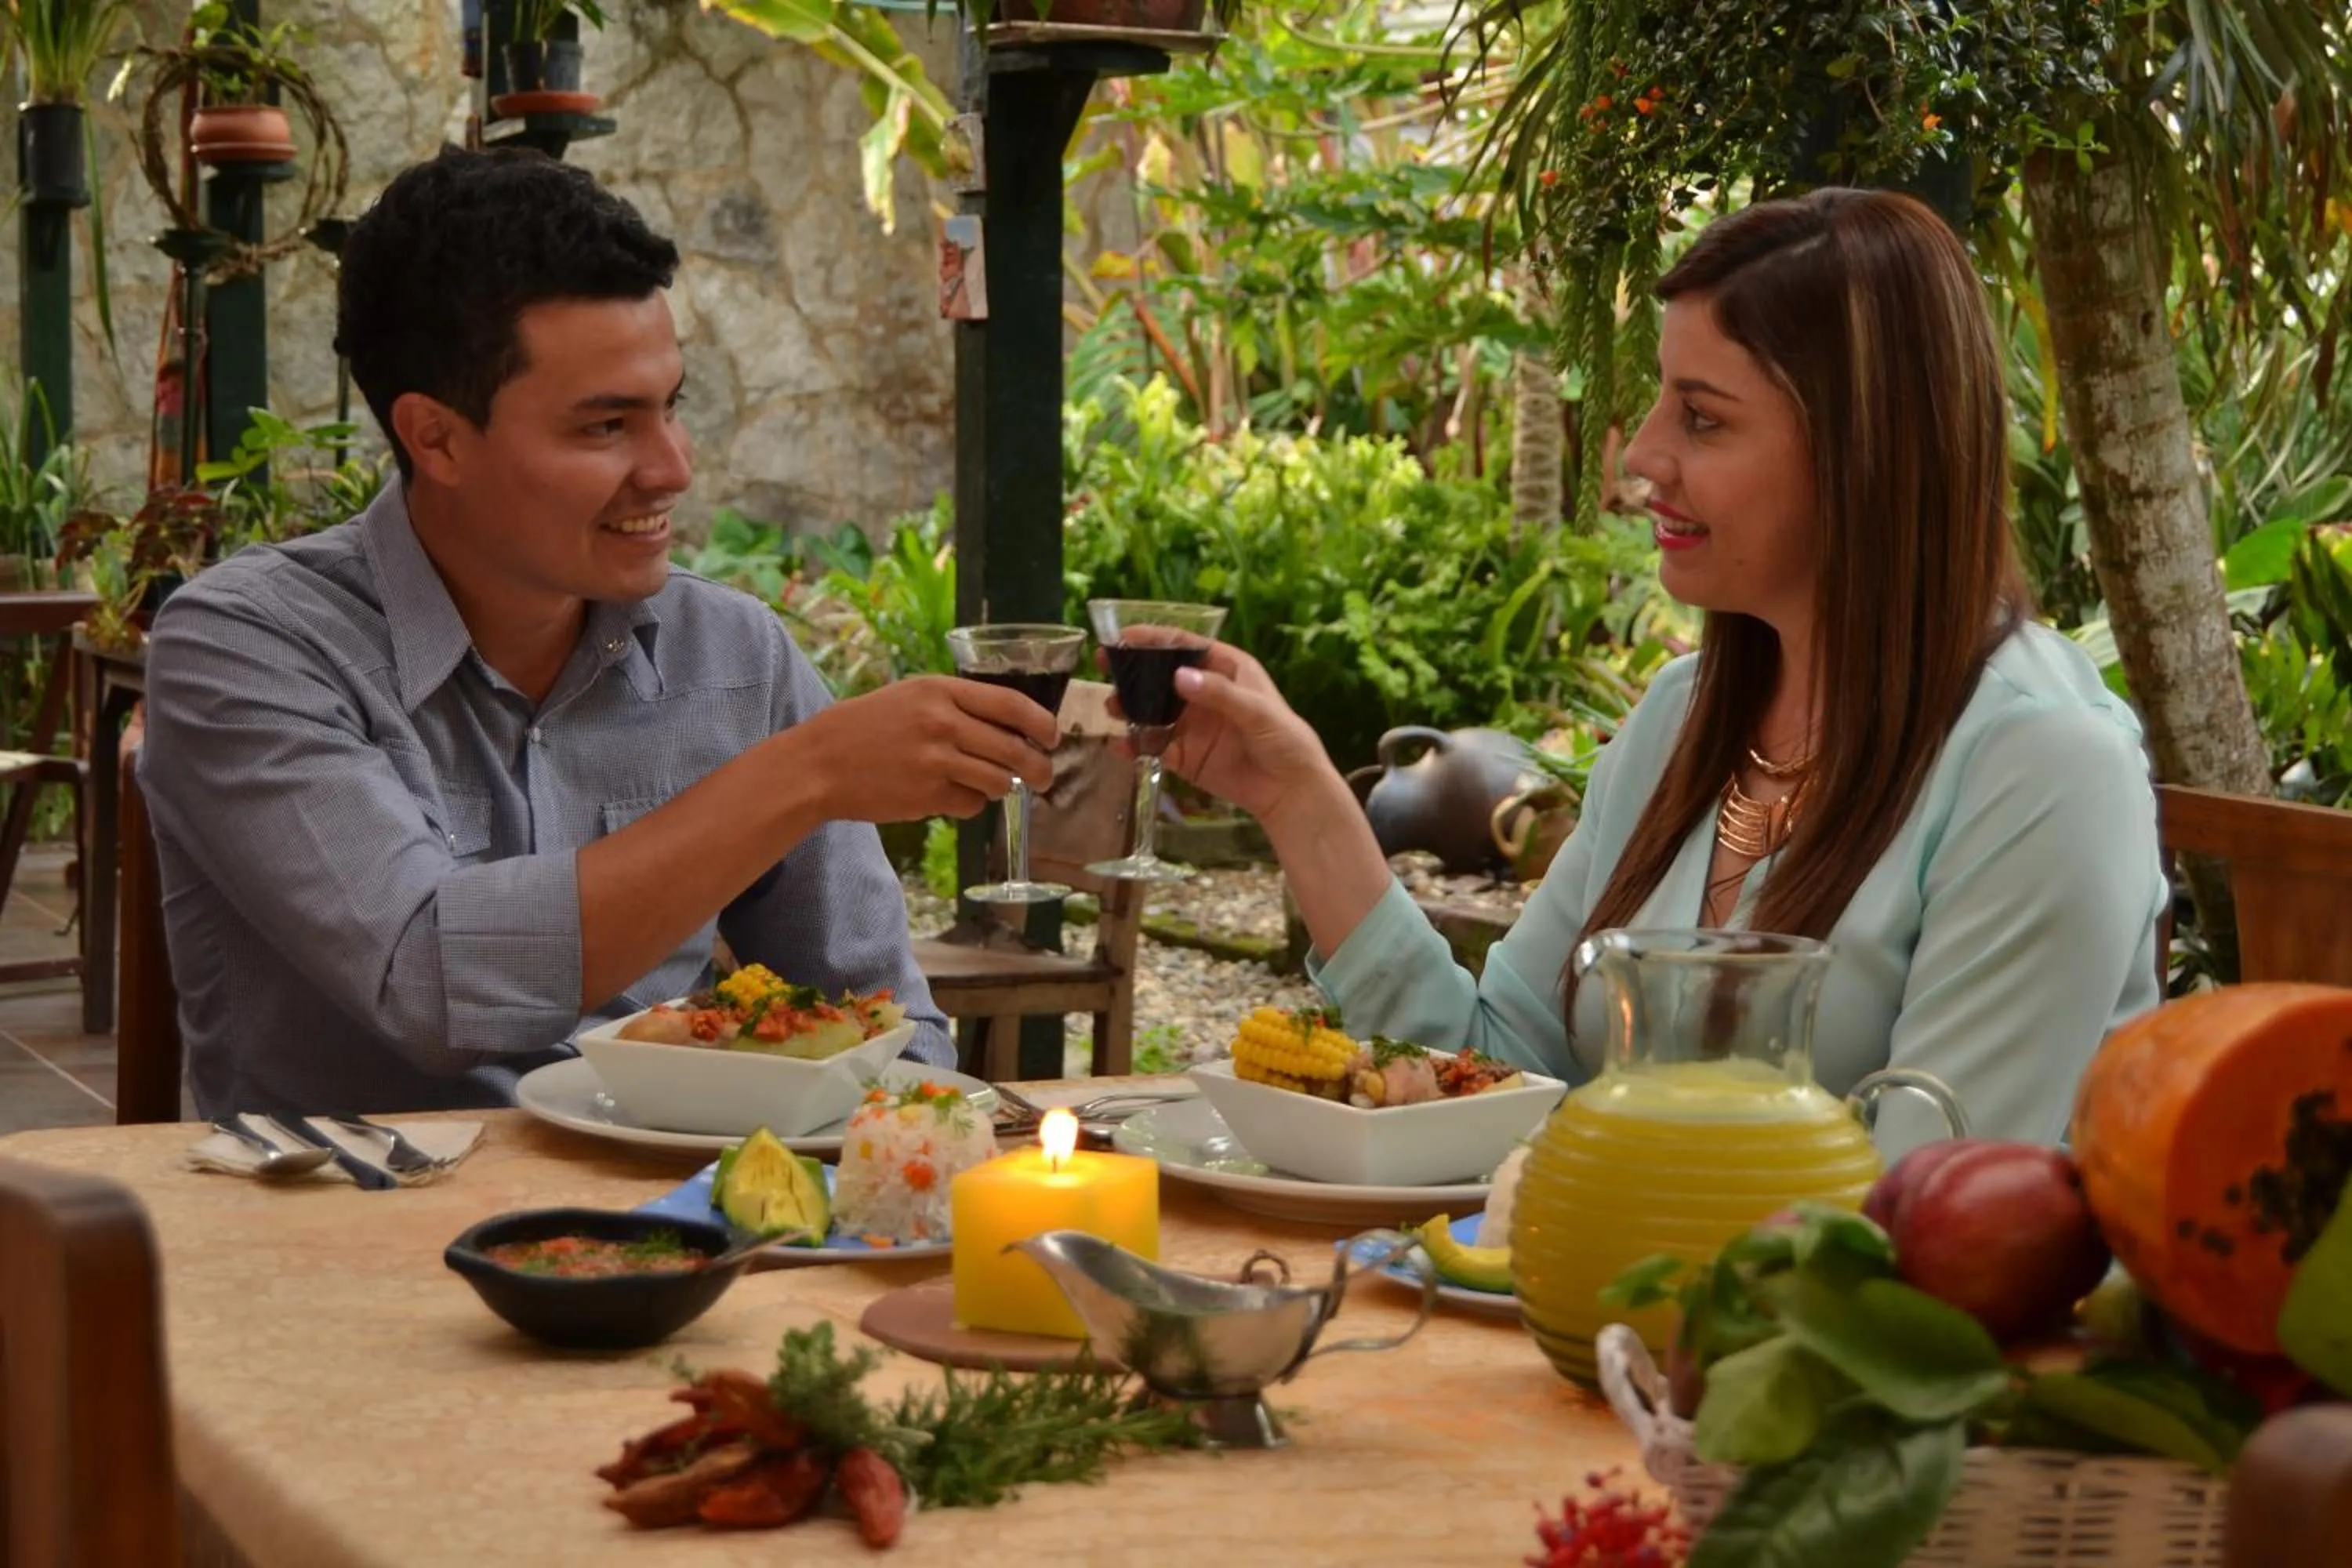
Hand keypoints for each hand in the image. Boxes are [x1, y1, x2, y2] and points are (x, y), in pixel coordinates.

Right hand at [783, 675, 1057, 823]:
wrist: (819, 763)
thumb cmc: (866, 727)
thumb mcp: (911, 696)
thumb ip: (957, 705)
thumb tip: (1010, 727)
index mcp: (940, 691)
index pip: (1012, 705)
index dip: (1042, 724)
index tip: (1052, 737)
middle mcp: (942, 723)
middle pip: (1014, 749)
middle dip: (1038, 768)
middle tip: (1043, 776)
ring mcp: (935, 762)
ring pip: (998, 781)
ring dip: (1003, 788)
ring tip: (996, 786)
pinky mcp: (927, 796)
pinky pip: (971, 805)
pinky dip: (971, 805)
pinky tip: (953, 796)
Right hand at [1116, 639, 1337, 827]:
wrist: (1290, 791)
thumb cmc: (1284, 740)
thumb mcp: (1257, 711)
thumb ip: (1219, 693)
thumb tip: (1178, 676)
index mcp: (1225, 669)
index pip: (1185, 646)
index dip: (1154, 639)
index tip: (1123, 637)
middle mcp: (1203, 692)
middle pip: (1161, 676)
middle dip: (1133, 671)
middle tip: (1104, 666)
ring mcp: (1191, 724)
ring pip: (1152, 709)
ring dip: (1130, 706)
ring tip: (1113, 707)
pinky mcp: (1184, 755)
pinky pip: (1153, 746)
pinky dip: (1135, 745)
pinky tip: (1120, 746)